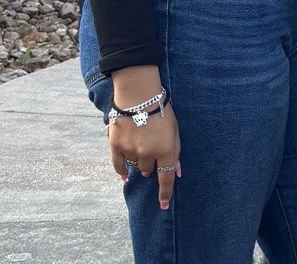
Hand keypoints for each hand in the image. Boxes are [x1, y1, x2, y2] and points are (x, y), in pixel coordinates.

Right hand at [108, 67, 179, 210]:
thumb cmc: (161, 111)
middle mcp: (148, 153)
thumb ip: (175, 151)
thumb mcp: (175, 130)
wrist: (139, 95)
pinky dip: (121, 171)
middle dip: (150, 165)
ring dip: (137, 162)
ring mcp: (130, 151)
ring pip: (134, 166)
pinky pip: (118, 166)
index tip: (163, 205)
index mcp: (166, 149)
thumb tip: (177, 172)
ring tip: (139, 145)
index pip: (166, 177)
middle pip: (148, 170)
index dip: (165, 193)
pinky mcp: (116, 146)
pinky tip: (124, 176)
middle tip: (150, 151)